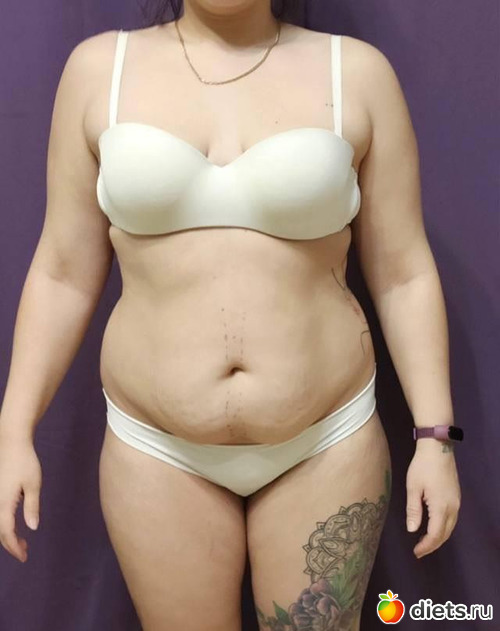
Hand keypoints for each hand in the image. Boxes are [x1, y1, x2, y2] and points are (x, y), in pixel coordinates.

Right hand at [0, 435, 41, 562]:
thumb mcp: (33, 484)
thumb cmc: (25, 461)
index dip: (15, 548)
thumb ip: (32, 507)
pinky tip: (13, 524)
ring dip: (6, 535)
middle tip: (25, 551)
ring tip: (21, 541)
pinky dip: (3, 524)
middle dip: (10, 544)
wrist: (11, 442)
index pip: (7, 533)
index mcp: (3, 503)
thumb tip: (32, 528)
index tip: (24, 556)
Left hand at [406, 438, 460, 557]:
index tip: (416, 552)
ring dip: (439, 537)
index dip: (426, 546)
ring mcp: (457, 502)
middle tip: (419, 551)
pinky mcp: (456, 496)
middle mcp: (453, 507)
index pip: (435, 534)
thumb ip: (413, 510)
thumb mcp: (413, 488)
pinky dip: (444, 528)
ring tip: (425, 542)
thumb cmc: (422, 466)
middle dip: (433, 545)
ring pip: (450, 527)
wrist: (438, 448)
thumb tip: (412, 530)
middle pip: (445, 534)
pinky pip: (452, 519)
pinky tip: (434, 527)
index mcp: (441, 507)